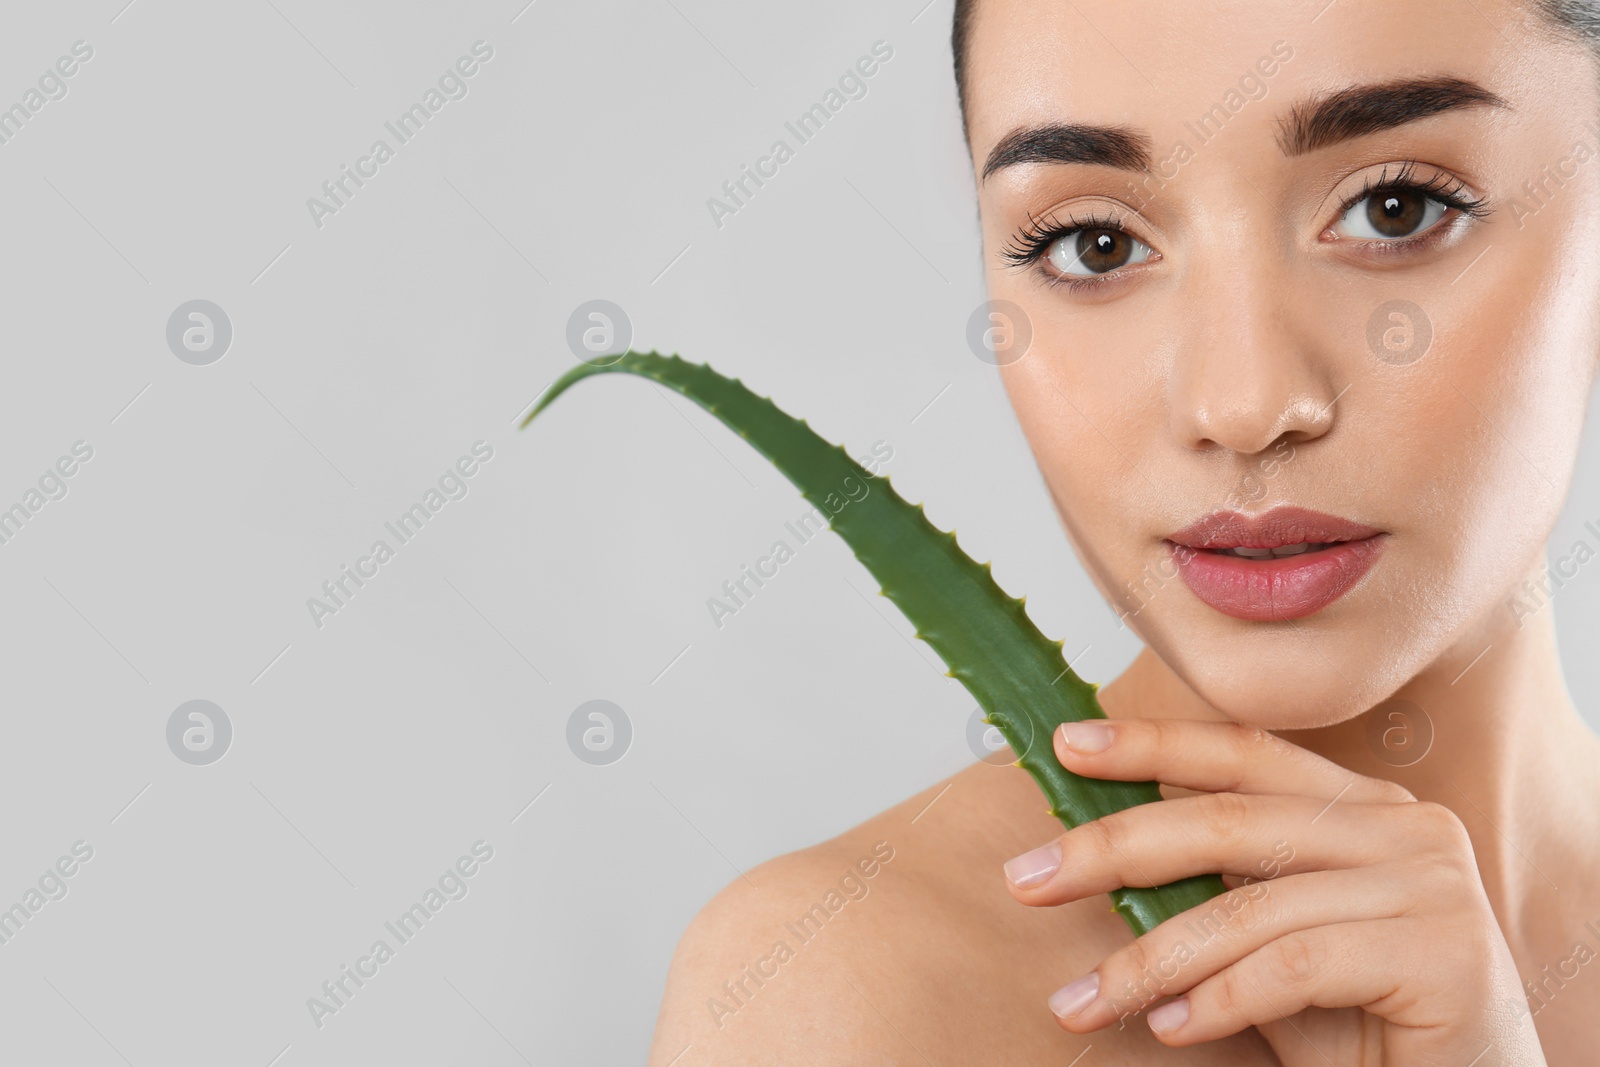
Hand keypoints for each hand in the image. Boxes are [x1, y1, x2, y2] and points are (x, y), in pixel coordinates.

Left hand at [999, 718, 1545, 1065]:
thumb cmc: (1365, 1024)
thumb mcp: (1273, 941)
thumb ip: (1218, 890)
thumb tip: (1093, 855)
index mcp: (1362, 807)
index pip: (1243, 754)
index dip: (1153, 744)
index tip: (1066, 745)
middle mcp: (1403, 826)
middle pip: (1228, 820)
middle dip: (1113, 848)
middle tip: (1026, 877)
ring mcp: (1431, 883)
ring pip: (1248, 907)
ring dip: (1148, 960)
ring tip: (1081, 1003)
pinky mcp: (1447, 951)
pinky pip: (1294, 966)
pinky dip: (1219, 999)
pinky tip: (1172, 1027)